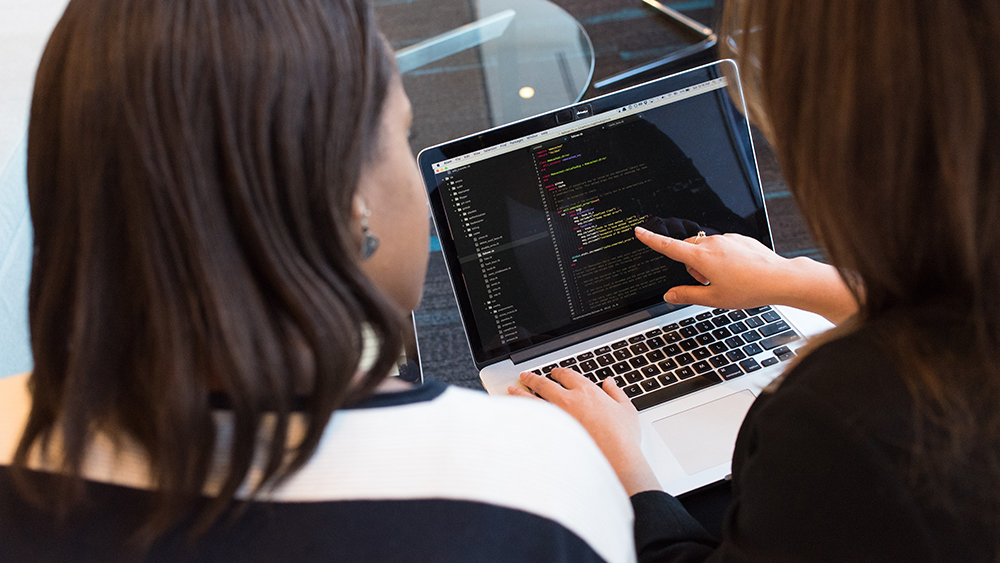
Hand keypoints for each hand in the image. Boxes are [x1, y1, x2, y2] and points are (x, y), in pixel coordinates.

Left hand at [509, 369, 660, 495]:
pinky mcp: (550, 434)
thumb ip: (616, 393)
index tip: (554, 373)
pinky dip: (522, 415)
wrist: (615, 460)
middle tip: (525, 376)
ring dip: (520, 393)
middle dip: (533, 378)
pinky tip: (516, 415)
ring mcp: (557, 417)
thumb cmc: (622, 438)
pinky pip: (532, 420)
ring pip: (532, 400)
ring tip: (512, 390)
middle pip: (544, 383)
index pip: (567, 375)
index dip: (559, 372)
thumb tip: (610, 383)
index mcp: (587, 391)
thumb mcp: (626, 410)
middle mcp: (568, 400)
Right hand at [635, 227, 857, 323]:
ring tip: (727, 279)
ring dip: (708, 262)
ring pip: (706, 248)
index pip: (669, 247)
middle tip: (708, 283)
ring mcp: (727, 239)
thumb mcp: (713, 299)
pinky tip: (738, 272)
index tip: (639, 232)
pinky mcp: (739, 239)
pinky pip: (723, 246)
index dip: (651, 240)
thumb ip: (687, 295)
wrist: (779, 279)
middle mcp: (712, 243)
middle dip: (691, 265)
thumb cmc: (748, 289)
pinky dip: (723, 258)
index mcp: (701, 257)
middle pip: (688, 250)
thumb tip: (669, 295)